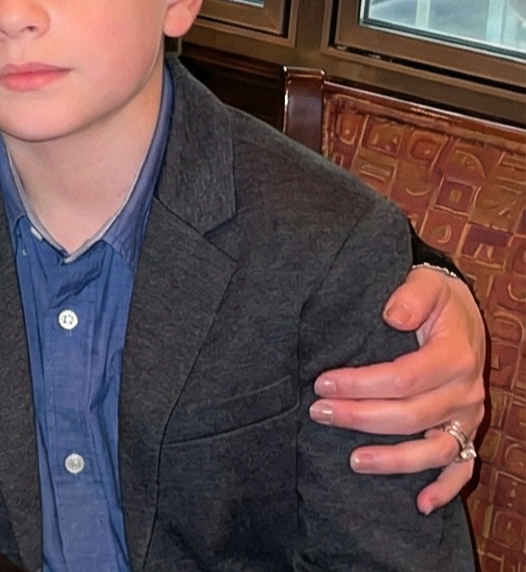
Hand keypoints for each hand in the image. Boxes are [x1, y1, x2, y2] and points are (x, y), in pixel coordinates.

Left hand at [310, 267, 486, 512]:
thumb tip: (392, 315)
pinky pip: (462, 467)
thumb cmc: (435, 297)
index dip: (361, 384)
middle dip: (361, 418)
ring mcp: (468, 416)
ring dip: (394, 460)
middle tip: (318, 413)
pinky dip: (444, 489)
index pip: (403, 378)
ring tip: (353, 460)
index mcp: (455, 355)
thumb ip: (410, 294)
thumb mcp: (426, 283)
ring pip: (435, 449)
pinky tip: (418, 504)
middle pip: (412, 415)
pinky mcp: (467, 430)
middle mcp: (466, 391)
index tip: (321, 382)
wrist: (459, 309)